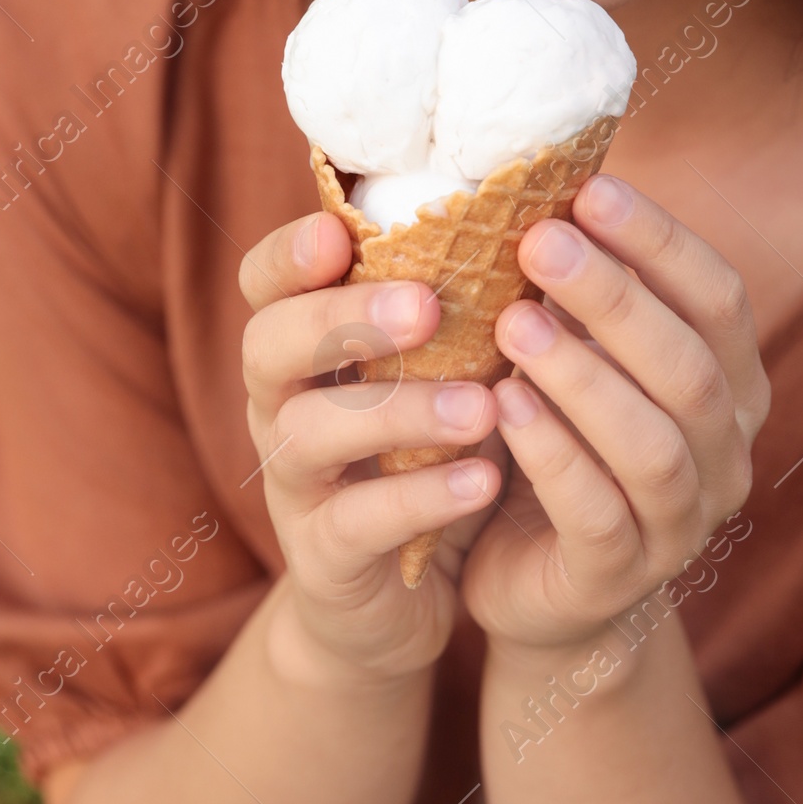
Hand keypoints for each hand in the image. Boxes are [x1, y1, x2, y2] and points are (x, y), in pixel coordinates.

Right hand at [238, 211, 503, 680]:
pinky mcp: (325, 557)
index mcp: (303, 346)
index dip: (287, 254)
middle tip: (424, 306)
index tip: (336, 232)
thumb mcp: (430, 371)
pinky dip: (421, 498)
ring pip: (311, 433)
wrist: (395, 598)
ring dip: (397, 411)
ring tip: (482, 405)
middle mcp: (279, 405)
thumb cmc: (423, 450)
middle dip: (342, 319)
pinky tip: (483, 479)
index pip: (265, 283)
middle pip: (269, 345)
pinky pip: (357, 523)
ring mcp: (294, 484)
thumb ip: (451, 301)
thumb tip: (538, 205)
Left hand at [460, 176, 768, 656]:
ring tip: (512, 322)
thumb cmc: (558, 441)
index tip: (590, 188)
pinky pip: (599, 514)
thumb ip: (580, 290)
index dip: (662, 242)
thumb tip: (540, 172)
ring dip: (584, 375)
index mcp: (731, 384)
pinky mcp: (619, 578)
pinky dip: (552, 453)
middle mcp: (725, 454)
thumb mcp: (581, 358)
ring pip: (654, 445)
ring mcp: (681, 523)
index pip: (720, 299)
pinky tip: (501, 404)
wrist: (535, 585)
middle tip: (537, 241)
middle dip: (616, 297)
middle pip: (691, 367)